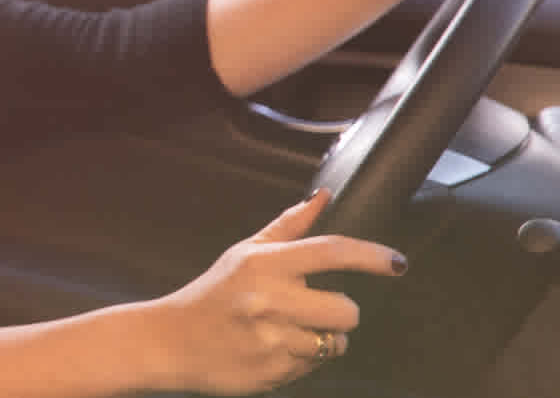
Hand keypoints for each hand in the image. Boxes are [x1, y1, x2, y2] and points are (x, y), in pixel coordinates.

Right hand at [144, 189, 406, 394]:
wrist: (171, 341)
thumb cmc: (214, 293)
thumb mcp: (245, 253)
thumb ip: (289, 227)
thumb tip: (323, 197)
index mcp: (264, 264)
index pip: (331, 252)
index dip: (370, 256)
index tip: (396, 262)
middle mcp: (270, 299)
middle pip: (346, 310)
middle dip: (339, 312)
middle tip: (313, 309)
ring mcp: (273, 339)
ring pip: (335, 343)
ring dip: (322, 339)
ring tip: (289, 330)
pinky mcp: (274, 371)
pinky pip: (314, 366)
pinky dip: (303, 358)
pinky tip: (275, 348)